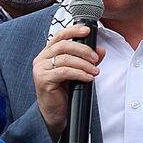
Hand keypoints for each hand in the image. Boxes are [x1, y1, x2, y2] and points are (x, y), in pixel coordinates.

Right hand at [33, 25, 101, 139]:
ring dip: (84, 64)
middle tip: (96, 58)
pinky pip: (64, 72)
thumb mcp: (78, 71)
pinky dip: (79, 73)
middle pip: (64, 45)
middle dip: (83, 50)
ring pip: (65, 58)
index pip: (60, 35)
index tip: (88, 30)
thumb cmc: (65, 90)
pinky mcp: (43, 80)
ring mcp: (40, 69)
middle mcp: (41, 58)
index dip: (74, 30)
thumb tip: (101, 50)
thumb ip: (88, 59)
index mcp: (48, 53)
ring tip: (95, 71)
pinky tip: (88, 78)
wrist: (55, 112)